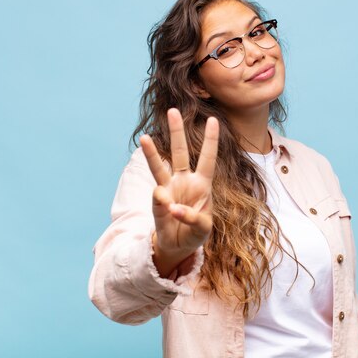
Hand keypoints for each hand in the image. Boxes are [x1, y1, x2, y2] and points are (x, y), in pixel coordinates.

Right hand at [139, 108, 218, 276]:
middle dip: (177, 132)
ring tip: (145, 138)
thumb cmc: (195, 233)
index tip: (213, 120)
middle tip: (173, 110)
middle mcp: (184, 182)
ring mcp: (168, 190)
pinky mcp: (157, 204)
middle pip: (180, 153)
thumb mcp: (203, 229)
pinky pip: (158, 199)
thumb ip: (191, 217)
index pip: (207, 159)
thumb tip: (169, 204)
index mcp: (202, 184)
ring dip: (152, 154)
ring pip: (159, 167)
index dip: (211, 140)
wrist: (178, 247)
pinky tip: (170, 212)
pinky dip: (163, 205)